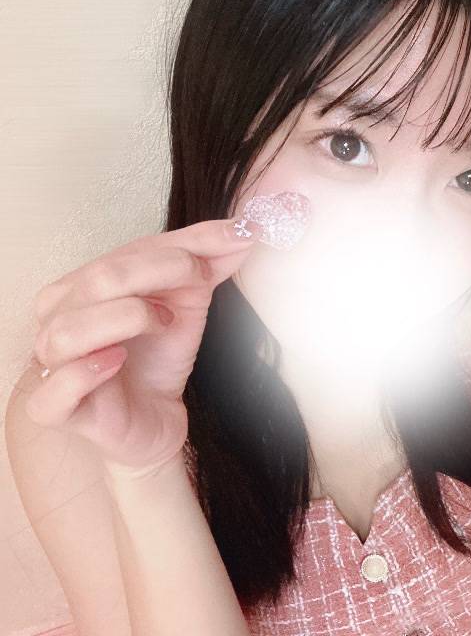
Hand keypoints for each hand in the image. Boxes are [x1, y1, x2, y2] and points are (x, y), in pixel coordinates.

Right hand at [27, 216, 261, 479]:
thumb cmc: (158, 356)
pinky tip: (117, 361)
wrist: (155, 416)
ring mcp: (51, 364)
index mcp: (82, 285)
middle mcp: (58, 318)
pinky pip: (55, 389)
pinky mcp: (57, 411)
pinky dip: (86, 371)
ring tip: (164, 323)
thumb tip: (244, 229)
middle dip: (160, 272)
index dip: (182, 246)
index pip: (128, 252)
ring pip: (70, 330)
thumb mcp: (186, 302)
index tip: (234, 239)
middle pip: (100, 280)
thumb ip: (206, 264)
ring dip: (129, 318)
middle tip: (200, 280)